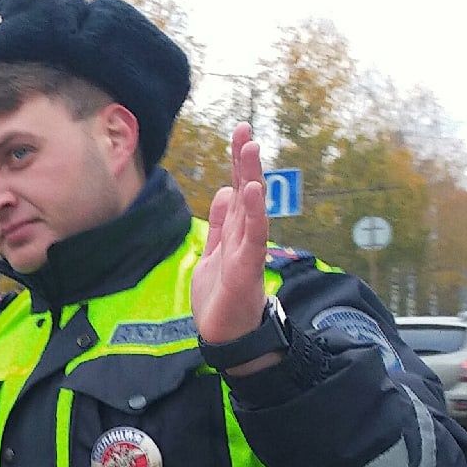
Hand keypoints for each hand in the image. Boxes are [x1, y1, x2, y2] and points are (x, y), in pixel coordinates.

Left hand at [193, 122, 276, 358]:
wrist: (228, 337)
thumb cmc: (222, 299)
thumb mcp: (214, 254)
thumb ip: (221, 225)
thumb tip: (226, 191)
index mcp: (236, 232)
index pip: (237, 189)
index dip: (236, 162)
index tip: (238, 133)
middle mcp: (246, 237)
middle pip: (246, 191)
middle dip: (243, 160)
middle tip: (243, 128)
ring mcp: (248, 251)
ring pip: (252, 208)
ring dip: (251, 177)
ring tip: (250, 148)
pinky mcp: (246, 268)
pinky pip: (252, 236)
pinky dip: (252, 213)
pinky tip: (250, 190)